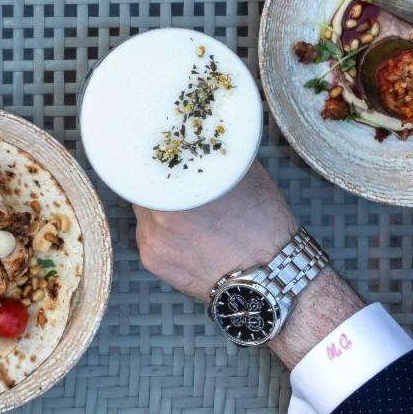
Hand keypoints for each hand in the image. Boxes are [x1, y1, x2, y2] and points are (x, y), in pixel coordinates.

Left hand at [133, 162, 298, 299]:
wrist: (271, 278)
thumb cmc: (263, 223)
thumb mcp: (243, 174)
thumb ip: (211, 156)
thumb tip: (198, 135)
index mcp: (176, 187)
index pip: (142, 159)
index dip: (149, 154)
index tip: (156, 151)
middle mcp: (156, 213)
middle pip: (140, 184)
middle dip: (155, 181)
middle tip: (176, 181)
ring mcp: (150, 239)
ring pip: (143, 210)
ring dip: (157, 206)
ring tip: (188, 212)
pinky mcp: (151, 261)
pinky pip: (149, 235)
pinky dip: (162, 231)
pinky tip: (188, 235)